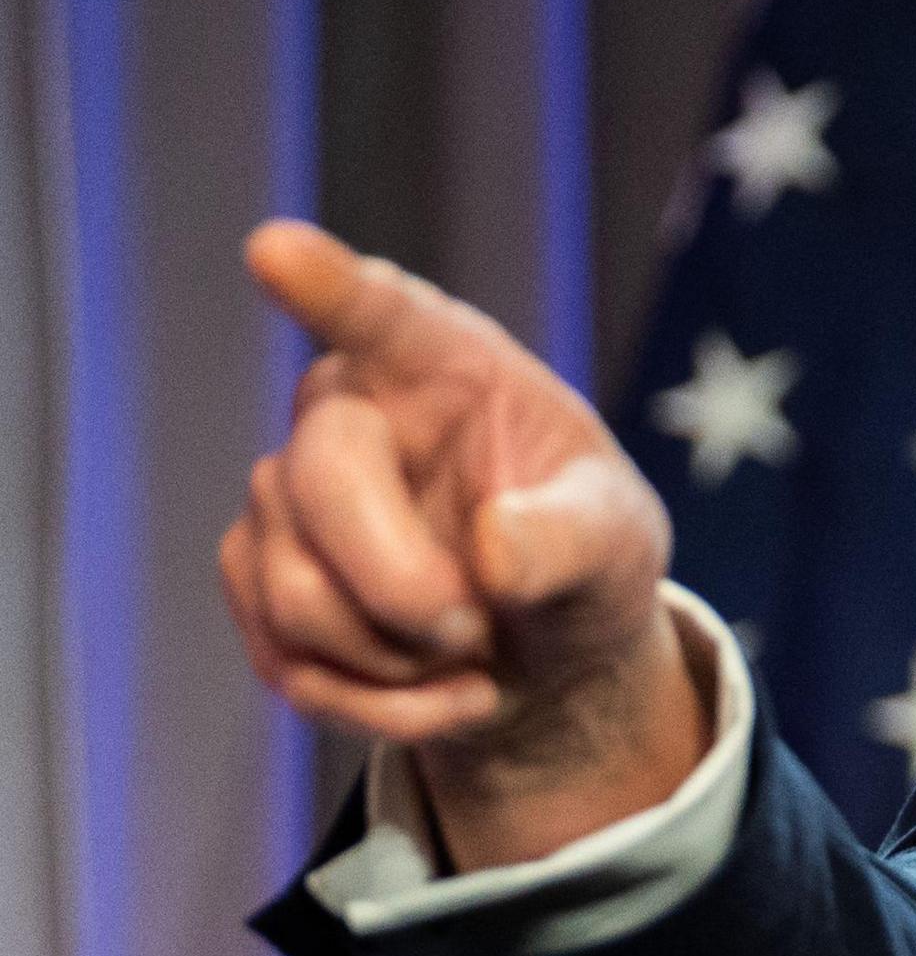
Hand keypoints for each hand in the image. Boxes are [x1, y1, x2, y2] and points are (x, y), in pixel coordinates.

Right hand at [220, 220, 706, 867]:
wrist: (543, 649)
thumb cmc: (584, 558)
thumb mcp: (618, 544)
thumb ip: (572, 538)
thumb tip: (494, 551)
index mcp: (445, 366)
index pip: (379, 313)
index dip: (328, 285)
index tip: (276, 249)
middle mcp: (348, 411)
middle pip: (318, 484)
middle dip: (405, 588)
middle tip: (478, 627)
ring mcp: (286, 494)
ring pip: (296, 593)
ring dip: (401, 661)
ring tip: (474, 652)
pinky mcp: (257, 577)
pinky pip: (289, 662)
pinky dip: (380, 706)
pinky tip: (443, 692)